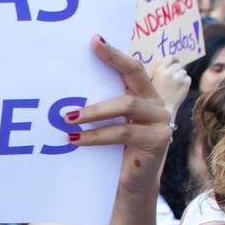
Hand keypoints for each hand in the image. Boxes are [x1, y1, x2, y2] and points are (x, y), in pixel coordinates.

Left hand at [66, 36, 172, 194]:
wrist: (131, 185)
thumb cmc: (114, 152)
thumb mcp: (108, 125)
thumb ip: (100, 106)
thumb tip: (64, 92)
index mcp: (145, 94)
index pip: (131, 67)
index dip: (114, 53)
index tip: (94, 39)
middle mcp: (156, 103)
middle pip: (134, 75)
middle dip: (109, 62)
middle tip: (79, 65)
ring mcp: (160, 120)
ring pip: (125, 105)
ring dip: (92, 111)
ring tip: (67, 119)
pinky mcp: (158, 140)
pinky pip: (122, 132)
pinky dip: (96, 136)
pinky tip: (76, 140)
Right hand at [150, 56, 190, 115]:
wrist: (161, 111)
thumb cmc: (153, 98)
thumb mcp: (151, 82)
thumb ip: (159, 72)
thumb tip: (169, 64)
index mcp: (159, 70)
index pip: (170, 57)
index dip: (173, 60)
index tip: (174, 63)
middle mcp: (169, 72)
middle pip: (178, 65)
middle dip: (177, 71)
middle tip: (173, 79)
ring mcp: (178, 78)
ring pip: (183, 72)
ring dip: (181, 77)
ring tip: (174, 87)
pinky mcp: (186, 84)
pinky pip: (188, 79)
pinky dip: (185, 83)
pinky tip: (178, 91)